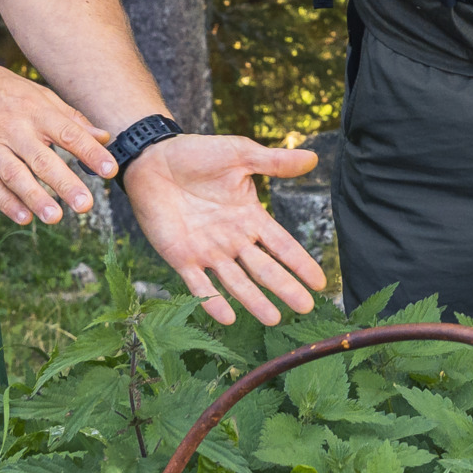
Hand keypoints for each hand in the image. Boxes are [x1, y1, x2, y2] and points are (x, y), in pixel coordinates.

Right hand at [0, 53, 135, 229]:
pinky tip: (23, 217)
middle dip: (65, 183)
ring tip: (55, 218)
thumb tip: (104, 136)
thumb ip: (70, 118)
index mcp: (35, 110)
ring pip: (15, 175)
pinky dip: (5, 202)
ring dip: (35, 197)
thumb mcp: (37, 93)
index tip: (110, 170)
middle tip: (86, 205)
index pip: (68, 133)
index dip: (89, 152)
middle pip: (42, 159)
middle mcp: (13, 128)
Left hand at [115, 134, 327, 326]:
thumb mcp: (240, 154)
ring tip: (273, 319)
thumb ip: (274, 162)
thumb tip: (313, 158)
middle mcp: (232, 240)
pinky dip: (212, 301)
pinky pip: (199, 284)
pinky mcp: (181, 257)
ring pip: (236, 282)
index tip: (320, 283)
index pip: (282, 246)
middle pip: (264, 269)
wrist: (153, 158)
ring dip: (254, 301)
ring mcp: (207, 251)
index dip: (301, 264)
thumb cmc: (197, 153)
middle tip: (305, 308)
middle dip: (285, 288)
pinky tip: (226, 317)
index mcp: (250, 217)